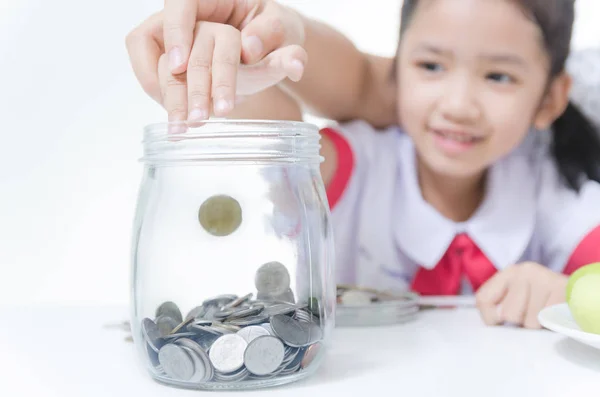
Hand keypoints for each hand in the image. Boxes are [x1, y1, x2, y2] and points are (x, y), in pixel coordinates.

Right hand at [125, 0, 306, 121]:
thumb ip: (272, 35)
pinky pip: (153, 77)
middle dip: (184, 84)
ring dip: (170, 97)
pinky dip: (165, 99)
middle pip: (172, 44)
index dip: (176, 32)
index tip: (180, 66)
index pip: (182, 3)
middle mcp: (192, 16)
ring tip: (184, 126)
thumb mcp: (283, 31)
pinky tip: (180, 117)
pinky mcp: (169, 61)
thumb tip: (249, 48)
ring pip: (157, 64)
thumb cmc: (274, 34)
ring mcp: (178, 39)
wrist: (267, 52)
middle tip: (199, 117)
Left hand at [475, 262, 567, 328]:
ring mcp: (544, 278)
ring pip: (529, 322)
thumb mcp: (516, 298)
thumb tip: (494, 321)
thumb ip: (498, 307)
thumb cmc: (541, 300)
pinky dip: (551, 323)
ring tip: (544, 312)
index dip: (490, 318)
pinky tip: (554, 312)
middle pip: (508, 314)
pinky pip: (548, 320)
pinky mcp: (561, 289)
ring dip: (537, 324)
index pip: (483, 300)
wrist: (575, 293)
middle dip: (519, 321)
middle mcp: (524, 271)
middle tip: (531, 313)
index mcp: (508, 273)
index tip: (500, 320)